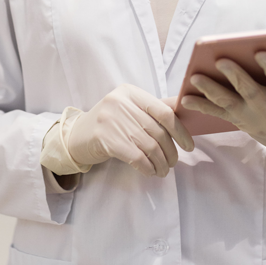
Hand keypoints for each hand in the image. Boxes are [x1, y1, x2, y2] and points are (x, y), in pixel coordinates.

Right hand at [68, 84, 193, 177]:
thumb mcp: (129, 109)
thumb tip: (184, 111)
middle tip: (173, 163)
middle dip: (170, 151)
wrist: (76, 136)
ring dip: (161, 163)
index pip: (164, 111)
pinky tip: (151, 172)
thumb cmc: (110, 123)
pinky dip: (148, 167)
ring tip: (163, 170)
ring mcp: (112, 120)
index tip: (189, 145)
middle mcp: (121, 103)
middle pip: (158, 132)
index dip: (180, 131)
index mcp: (130, 92)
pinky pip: (136, 157)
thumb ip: (152, 109)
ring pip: (149, 146)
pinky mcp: (105, 139)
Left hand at [182, 50, 265, 168]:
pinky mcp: (237, 121)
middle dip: (234, 76)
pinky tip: (185, 98)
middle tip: (220, 60)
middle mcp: (265, 110)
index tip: (261, 52)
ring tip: (194, 76)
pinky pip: (217, 113)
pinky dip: (200, 106)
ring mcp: (249, 117)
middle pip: (247, 91)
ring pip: (227, 103)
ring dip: (209, 89)